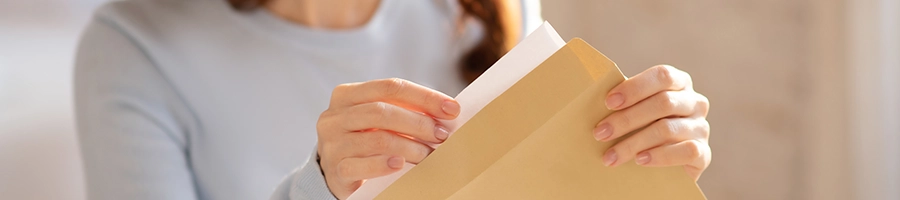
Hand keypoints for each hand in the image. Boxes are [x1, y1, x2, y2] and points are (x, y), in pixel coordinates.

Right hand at [316, 78, 459, 198]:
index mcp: (347, 95)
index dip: (424, 97)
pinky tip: (401, 165)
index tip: (452, 109)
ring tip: (428, 155)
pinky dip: (384, 165)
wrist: (339, 173)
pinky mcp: (335, 170)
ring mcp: (332, 144)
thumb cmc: (367, 140)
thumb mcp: (381, 120)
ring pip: (377, 139)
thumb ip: (405, 110)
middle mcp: (334, 116)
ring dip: (410, 146)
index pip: (390, 87)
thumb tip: (448, 111)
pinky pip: (361, 166)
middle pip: (381, 111)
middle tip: (442, 135)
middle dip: (419, 122)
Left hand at [593, 65, 710, 179]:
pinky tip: (640, 160)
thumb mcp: (634, 111)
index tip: (608, 102)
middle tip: (600, 133)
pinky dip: (660, 156)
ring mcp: (701, 128)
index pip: (663, 76)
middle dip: (627, 119)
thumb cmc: (641, 129)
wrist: (664, 167)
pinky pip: (686, 151)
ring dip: (634, 143)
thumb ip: (622, 102)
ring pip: (668, 129)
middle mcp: (695, 102)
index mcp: (679, 83)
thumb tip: (587, 94)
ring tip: (611, 156)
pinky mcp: (704, 153)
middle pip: (663, 103)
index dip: (635, 88)